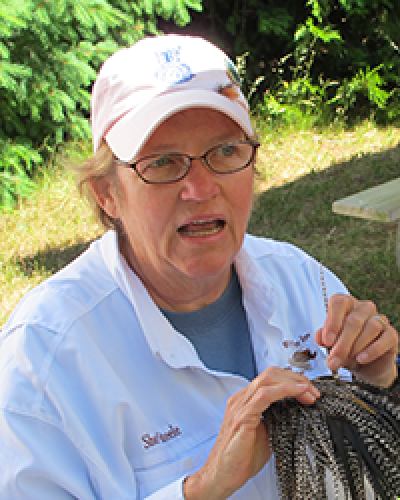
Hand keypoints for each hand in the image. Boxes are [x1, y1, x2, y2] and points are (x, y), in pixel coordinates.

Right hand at [183, 367, 319, 499]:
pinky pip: (264, 395)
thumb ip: (276, 419)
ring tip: (309, 392)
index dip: (292, 381)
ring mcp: (240, 406)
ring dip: (293, 383)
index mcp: (245, 401)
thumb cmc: (241, 458)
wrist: (221, 475)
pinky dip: (283, 390)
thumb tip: (297, 413)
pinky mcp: (242, 417)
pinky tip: (297, 391)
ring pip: (268, 380)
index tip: (309, 392)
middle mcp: (241, 399)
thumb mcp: (265, 434)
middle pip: (270, 374)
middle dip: (295, 379)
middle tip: (313, 392)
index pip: (270, 379)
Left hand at [315, 294, 397, 387]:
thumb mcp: (331, 344)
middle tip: (333, 360)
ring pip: (371, 327)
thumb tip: (320, 338)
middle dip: (342, 343)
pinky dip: (372, 350)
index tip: (327, 342)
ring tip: (346, 360)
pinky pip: (385, 338)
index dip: (332, 321)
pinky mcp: (391, 334)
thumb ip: (323, 338)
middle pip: (354, 320)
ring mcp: (380, 319)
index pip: (339, 302)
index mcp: (346, 304)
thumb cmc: (345, 348)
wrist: (364, 366)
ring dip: (356, 347)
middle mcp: (364, 308)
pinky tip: (361, 359)